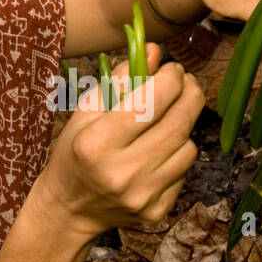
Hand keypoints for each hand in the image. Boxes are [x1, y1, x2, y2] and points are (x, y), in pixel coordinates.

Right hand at [32, 48, 203, 240]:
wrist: (70, 210)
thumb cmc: (75, 153)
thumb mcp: (86, 111)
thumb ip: (121, 79)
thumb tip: (154, 51)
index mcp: (97, 144)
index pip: (151, 102)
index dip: (171, 79)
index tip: (173, 69)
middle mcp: (122, 173)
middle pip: (179, 124)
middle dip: (191, 95)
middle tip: (188, 83)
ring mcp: (142, 196)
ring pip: (189, 148)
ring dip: (184, 127)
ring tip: (166, 121)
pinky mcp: (157, 211)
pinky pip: (184, 171)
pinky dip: (177, 155)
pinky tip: (159, 152)